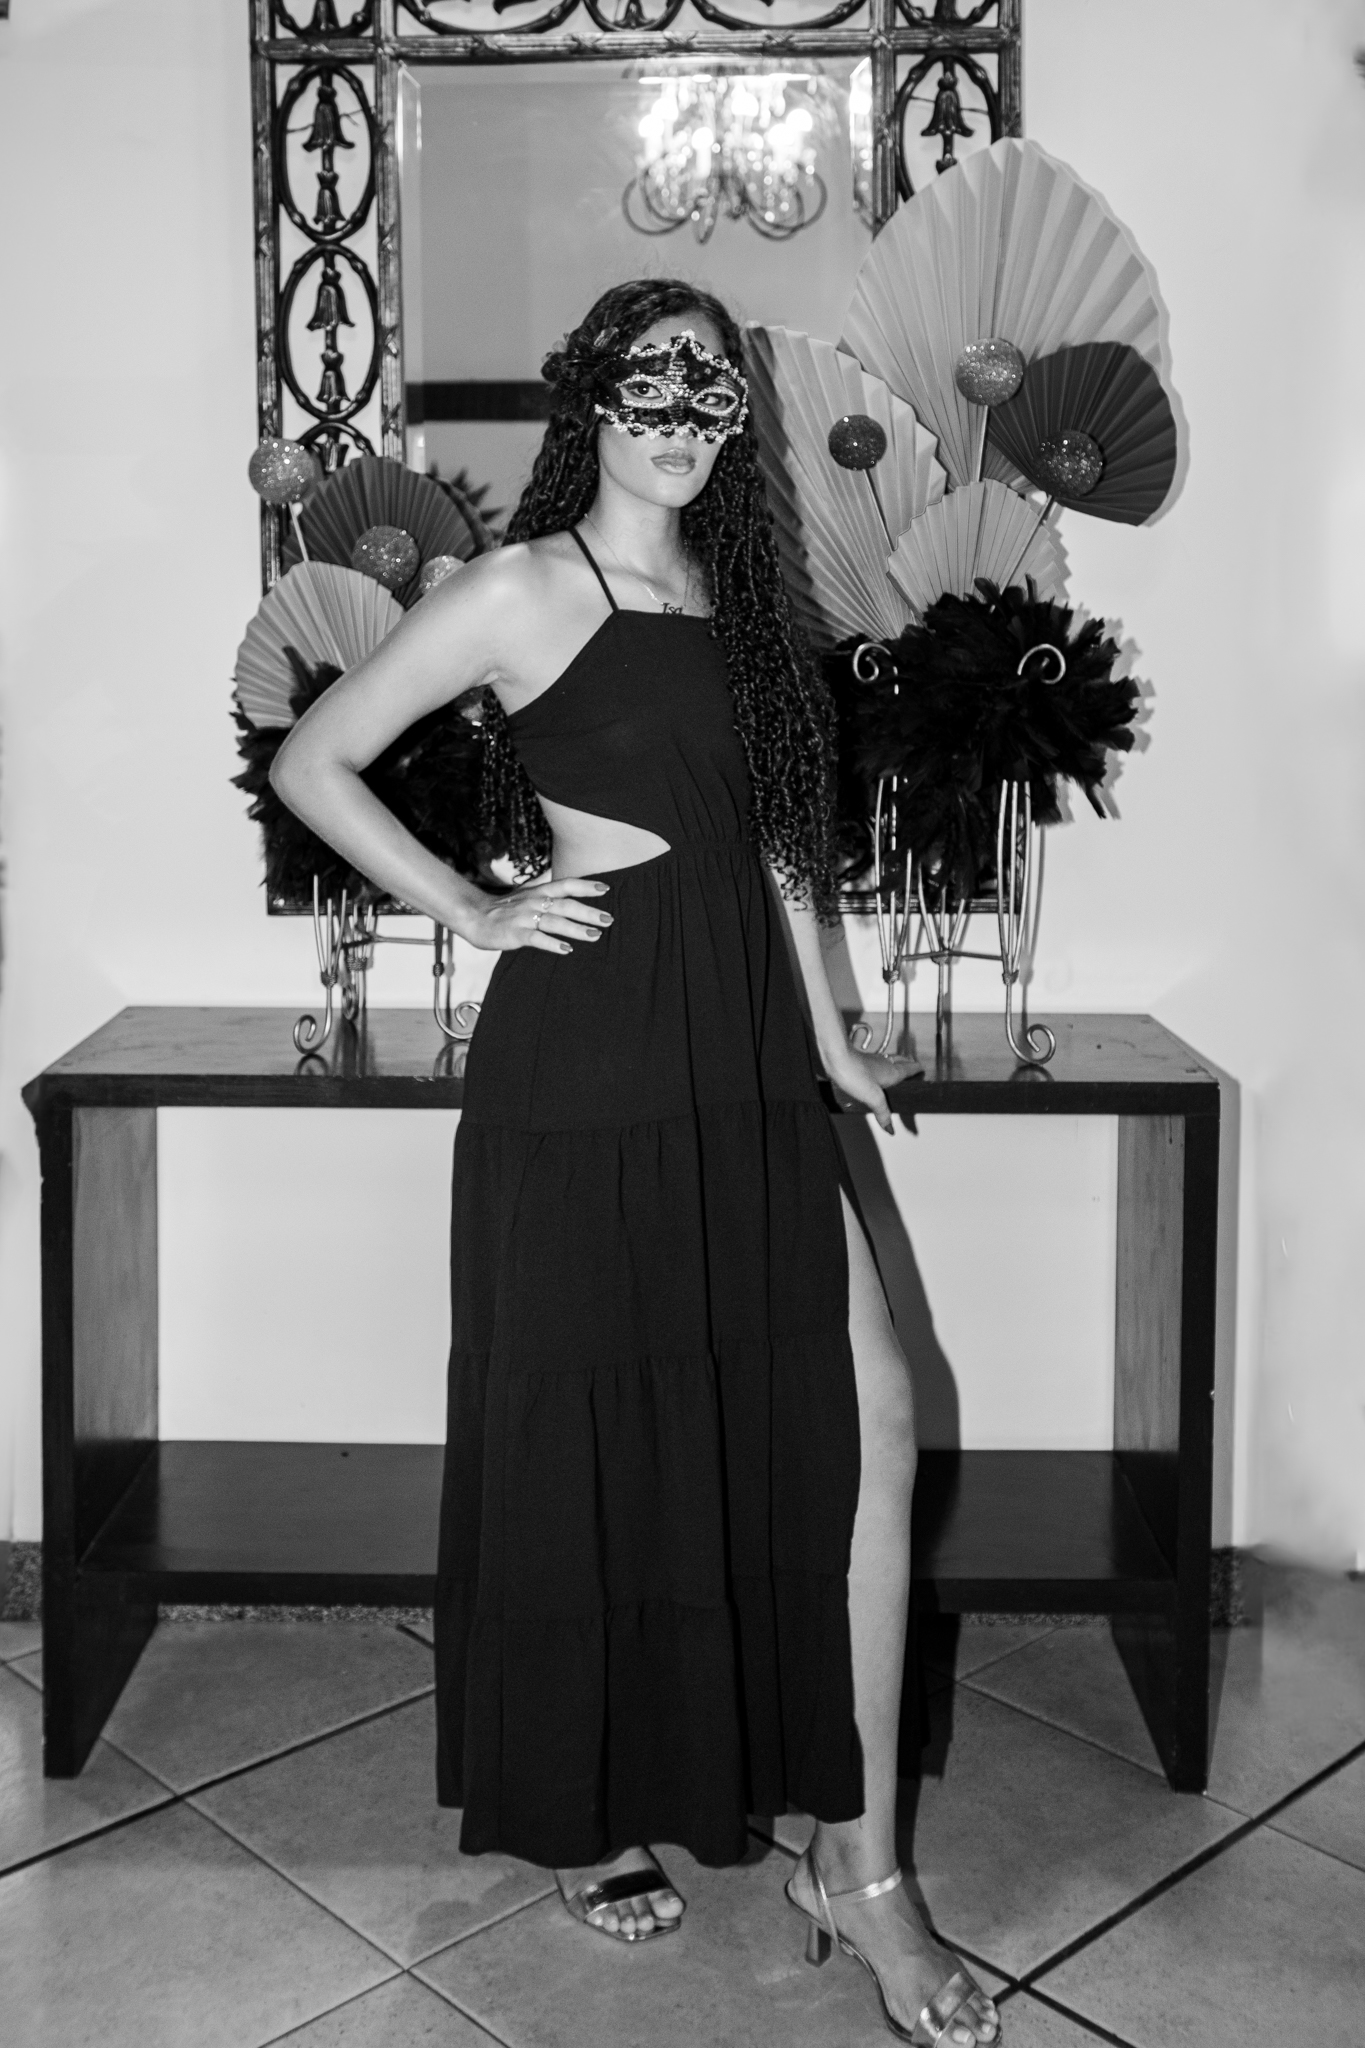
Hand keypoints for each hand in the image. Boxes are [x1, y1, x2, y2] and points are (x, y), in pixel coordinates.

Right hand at [460, 877, 612, 954]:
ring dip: (576, 928)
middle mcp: (533, 902)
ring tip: (595, 935)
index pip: (566, 885)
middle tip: (609, 919)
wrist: (473, 916)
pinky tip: (566, 949)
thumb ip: (547, 899)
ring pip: (554, 921)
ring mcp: (524, 918)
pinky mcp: (515, 934)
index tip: (606, 888)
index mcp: (538, 892)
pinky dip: (552, 943)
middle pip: (566, 905)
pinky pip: (536, 939)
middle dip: (589, 912)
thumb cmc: (504, 910)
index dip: (586, 885)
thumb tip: (572, 903)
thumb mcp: (527, 898)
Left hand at [822, 1046, 917, 1133]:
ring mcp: (873, 1060)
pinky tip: (874, 1070)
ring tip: (897, 1069)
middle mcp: (885, 1063)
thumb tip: (890, 1129)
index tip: (923, 1072)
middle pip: (902, 1061)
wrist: (836, 1057)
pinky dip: (882, 1065)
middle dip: (909, 1064)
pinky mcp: (861, 1059)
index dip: (919, 1070)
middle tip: (913, 1069)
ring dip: (896, 1063)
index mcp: (893, 1071)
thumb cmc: (854, 1073)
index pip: (912, 1068)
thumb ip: (883, 1113)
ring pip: (890, 1060)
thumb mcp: (873, 1098)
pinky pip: (877, 1061)